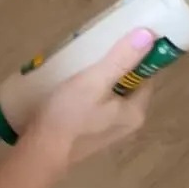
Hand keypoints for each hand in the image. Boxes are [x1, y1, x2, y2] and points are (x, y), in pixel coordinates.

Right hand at [26, 29, 156, 172]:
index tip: (120, 39)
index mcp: (136, 113)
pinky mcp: (90, 134)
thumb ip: (121, 58)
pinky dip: (90, 93)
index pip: (146, 76)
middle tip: (96, 48)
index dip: (136, 56)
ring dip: (101, 79)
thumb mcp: (95, 80)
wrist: (39, 152)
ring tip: (83, 63)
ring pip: (111, 96)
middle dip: (115, 66)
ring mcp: (108, 132)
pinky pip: (97, 106)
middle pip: (128, 86)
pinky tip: (74, 85)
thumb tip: (149, 35)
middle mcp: (127, 125)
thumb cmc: (69, 115)